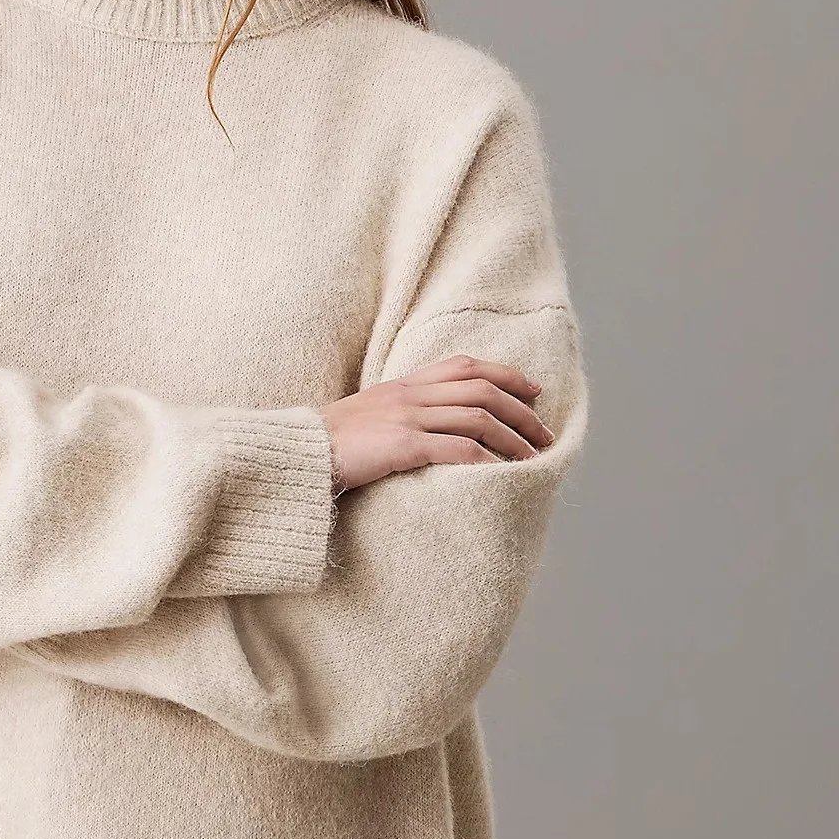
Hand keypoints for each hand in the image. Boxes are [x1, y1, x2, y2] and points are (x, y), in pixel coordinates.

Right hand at [321, 353, 553, 493]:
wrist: (293, 455)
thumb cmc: (325, 446)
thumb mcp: (365, 417)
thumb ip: (396, 414)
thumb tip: (426, 429)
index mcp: (401, 385)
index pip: (464, 366)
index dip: (505, 374)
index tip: (533, 389)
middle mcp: (409, 395)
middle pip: (481, 389)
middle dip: (521, 410)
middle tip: (544, 433)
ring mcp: (405, 418)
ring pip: (477, 418)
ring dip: (513, 438)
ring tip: (534, 458)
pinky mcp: (402, 446)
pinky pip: (457, 450)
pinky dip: (486, 460)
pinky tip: (501, 473)